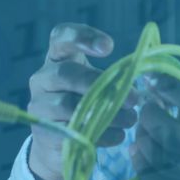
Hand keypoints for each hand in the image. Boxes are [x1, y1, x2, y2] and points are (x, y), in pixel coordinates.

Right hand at [25, 23, 138, 179]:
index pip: (61, 36)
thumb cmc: (86, 104)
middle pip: (66, 73)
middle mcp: (43, 78)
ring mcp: (38, 105)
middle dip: (102, 84)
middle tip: (134, 99)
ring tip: (130, 120)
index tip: (109, 47)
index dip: (82, 37)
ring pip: (68, 106)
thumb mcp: (98, 85)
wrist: (60, 143)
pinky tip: (118, 136)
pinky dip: (99, 134)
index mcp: (58, 58)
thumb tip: (140, 88)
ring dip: (106, 114)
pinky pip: (71, 131)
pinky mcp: (43, 132)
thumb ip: (114, 79)